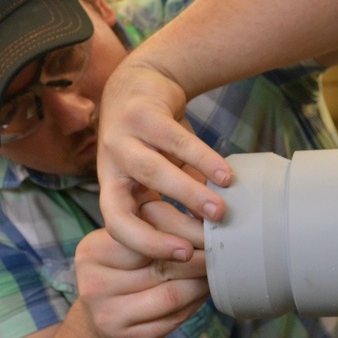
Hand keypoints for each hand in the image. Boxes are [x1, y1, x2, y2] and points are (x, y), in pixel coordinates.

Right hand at [76, 200, 209, 337]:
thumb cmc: (125, 271)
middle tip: (221, 249)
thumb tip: (205, 215)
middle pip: (162, 265)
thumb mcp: (129, 242)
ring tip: (216, 270)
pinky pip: (174, 318)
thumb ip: (155, 226)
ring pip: (173, 294)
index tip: (208, 226)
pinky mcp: (128, 337)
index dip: (184, 229)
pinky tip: (203, 292)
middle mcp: (94, 283)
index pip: (146, 234)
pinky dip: (196, 303)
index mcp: (93, 250)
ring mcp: (108, 314)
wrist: (106, 320)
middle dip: (200, 257)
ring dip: (201, 282)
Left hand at [98, 62, 231, 260]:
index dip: (144, 244)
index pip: (117, 226)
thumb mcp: (161, 173)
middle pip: (124, 210)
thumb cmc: (155, 140)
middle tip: (199, 247)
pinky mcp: (144, 114)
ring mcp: (122, 139)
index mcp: (114, 188)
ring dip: (187, 194)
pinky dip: (203, 159)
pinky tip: (227, 175)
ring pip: (152, 172)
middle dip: (160, 232)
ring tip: (221, 210)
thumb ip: (180, 198)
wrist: (141, 82)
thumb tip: (215, 233)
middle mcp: (110, 168)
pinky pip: (176, 141)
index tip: (182, 255)